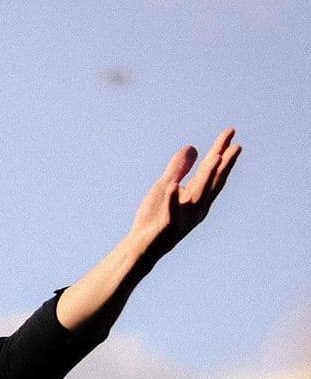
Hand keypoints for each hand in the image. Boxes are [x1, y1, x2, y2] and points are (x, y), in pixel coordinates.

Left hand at [130, 127, 241, 260]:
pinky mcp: (169, 226)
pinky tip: (171, 186)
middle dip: (224, 163)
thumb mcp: (166, 185)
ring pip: (199, 194)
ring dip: (207, 176)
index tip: (230, 133)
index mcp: (196, 195)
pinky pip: (171, 212)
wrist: (142, 245)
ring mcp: (185, 216)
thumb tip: (193, 147)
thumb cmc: (155, 215)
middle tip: (236, 145)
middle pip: (213, 181)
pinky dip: (172, 200)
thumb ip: (178, 168)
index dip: (221, 151)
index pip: (212, 170)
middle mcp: (196, 206)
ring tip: (215, 157)